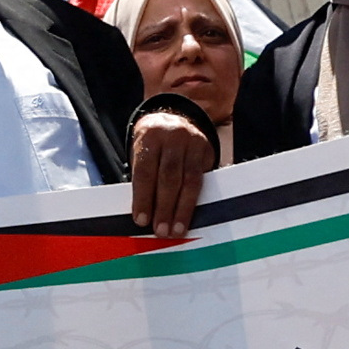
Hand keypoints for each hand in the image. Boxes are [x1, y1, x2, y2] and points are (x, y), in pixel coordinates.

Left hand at [126, 111, 212, 245]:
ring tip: (176, 230)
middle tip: (161, 230)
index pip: (145, 171)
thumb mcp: (142, 153)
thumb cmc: (153, 144)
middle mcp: (172, 138)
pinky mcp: (207, 150)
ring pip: (188, 180)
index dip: (143, 198)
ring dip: (182, 209)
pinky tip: (190, 216)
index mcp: (149, 137)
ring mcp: (192, 142)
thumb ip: (142, 179)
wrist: (176, 117)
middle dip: (164, 207)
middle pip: (168, 177)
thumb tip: (143, 215)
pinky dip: (195, 200)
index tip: (141, 220)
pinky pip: (202, 179)